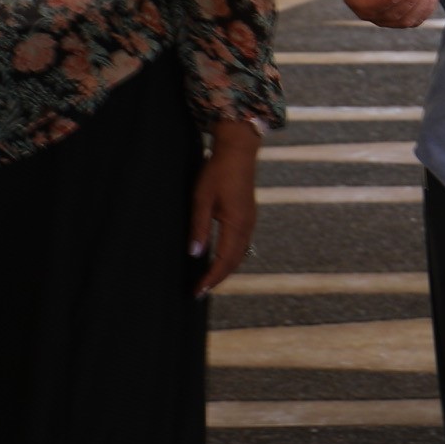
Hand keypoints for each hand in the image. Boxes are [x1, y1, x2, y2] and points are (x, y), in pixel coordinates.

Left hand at [190, 123, 259, 294]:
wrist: (238, 151)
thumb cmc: (217, 173)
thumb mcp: (201, 199)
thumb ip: (199, 227)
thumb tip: (195, 254)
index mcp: (237, 224)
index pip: (224, 260)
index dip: (211, 278)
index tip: (197, 291)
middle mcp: (247, 226)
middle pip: (234, 261)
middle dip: (218, 278)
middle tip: (199, 291)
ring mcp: (250, 221)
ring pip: (239, 254)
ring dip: (224, 269)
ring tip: (208, 280)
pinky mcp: (247, 216)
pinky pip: (241, 244)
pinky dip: (230, 257)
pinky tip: (219, 258)